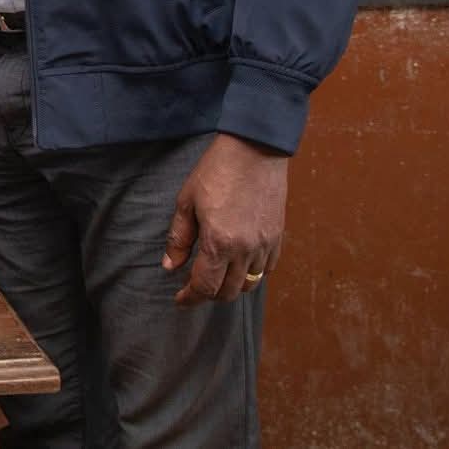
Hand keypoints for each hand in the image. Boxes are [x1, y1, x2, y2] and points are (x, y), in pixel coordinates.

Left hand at [161, 133, 288, 305]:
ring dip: (231, 286)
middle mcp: (244, 250)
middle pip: (228, 292)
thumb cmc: (216, 171)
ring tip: (217, 276)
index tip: (180, 299)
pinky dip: (252, 273)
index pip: (204, 286)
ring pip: (249, 284)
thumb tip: (170, 266)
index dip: (190, 298)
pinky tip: (239, 264)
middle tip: (195, 287)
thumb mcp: (187, 202)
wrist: (254, 150)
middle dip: (209, 295)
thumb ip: (179, 238)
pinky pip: (267, 269)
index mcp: (219, 243)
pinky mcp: (277, 237)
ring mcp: (264, 245)